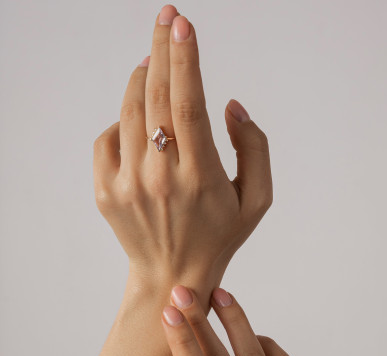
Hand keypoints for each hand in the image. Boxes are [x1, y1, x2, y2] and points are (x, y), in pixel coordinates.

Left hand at [92, 5, 271, 293]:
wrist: (174, 276)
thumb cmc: (220, 235)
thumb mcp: (256, 200)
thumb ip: (256, 149)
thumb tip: (230, 106)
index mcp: (201, 177)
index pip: (189, 104)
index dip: (185, 59)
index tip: (182, 24)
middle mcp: (162, 178)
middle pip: (157, 97)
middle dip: (162, 50)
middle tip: (167, 19)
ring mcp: (128, 185)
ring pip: (129, 111)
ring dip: (142, 79)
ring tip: (155, 64)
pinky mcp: (107, 192)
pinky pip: (108, 137)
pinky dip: (123, 119)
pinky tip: (140, 122)